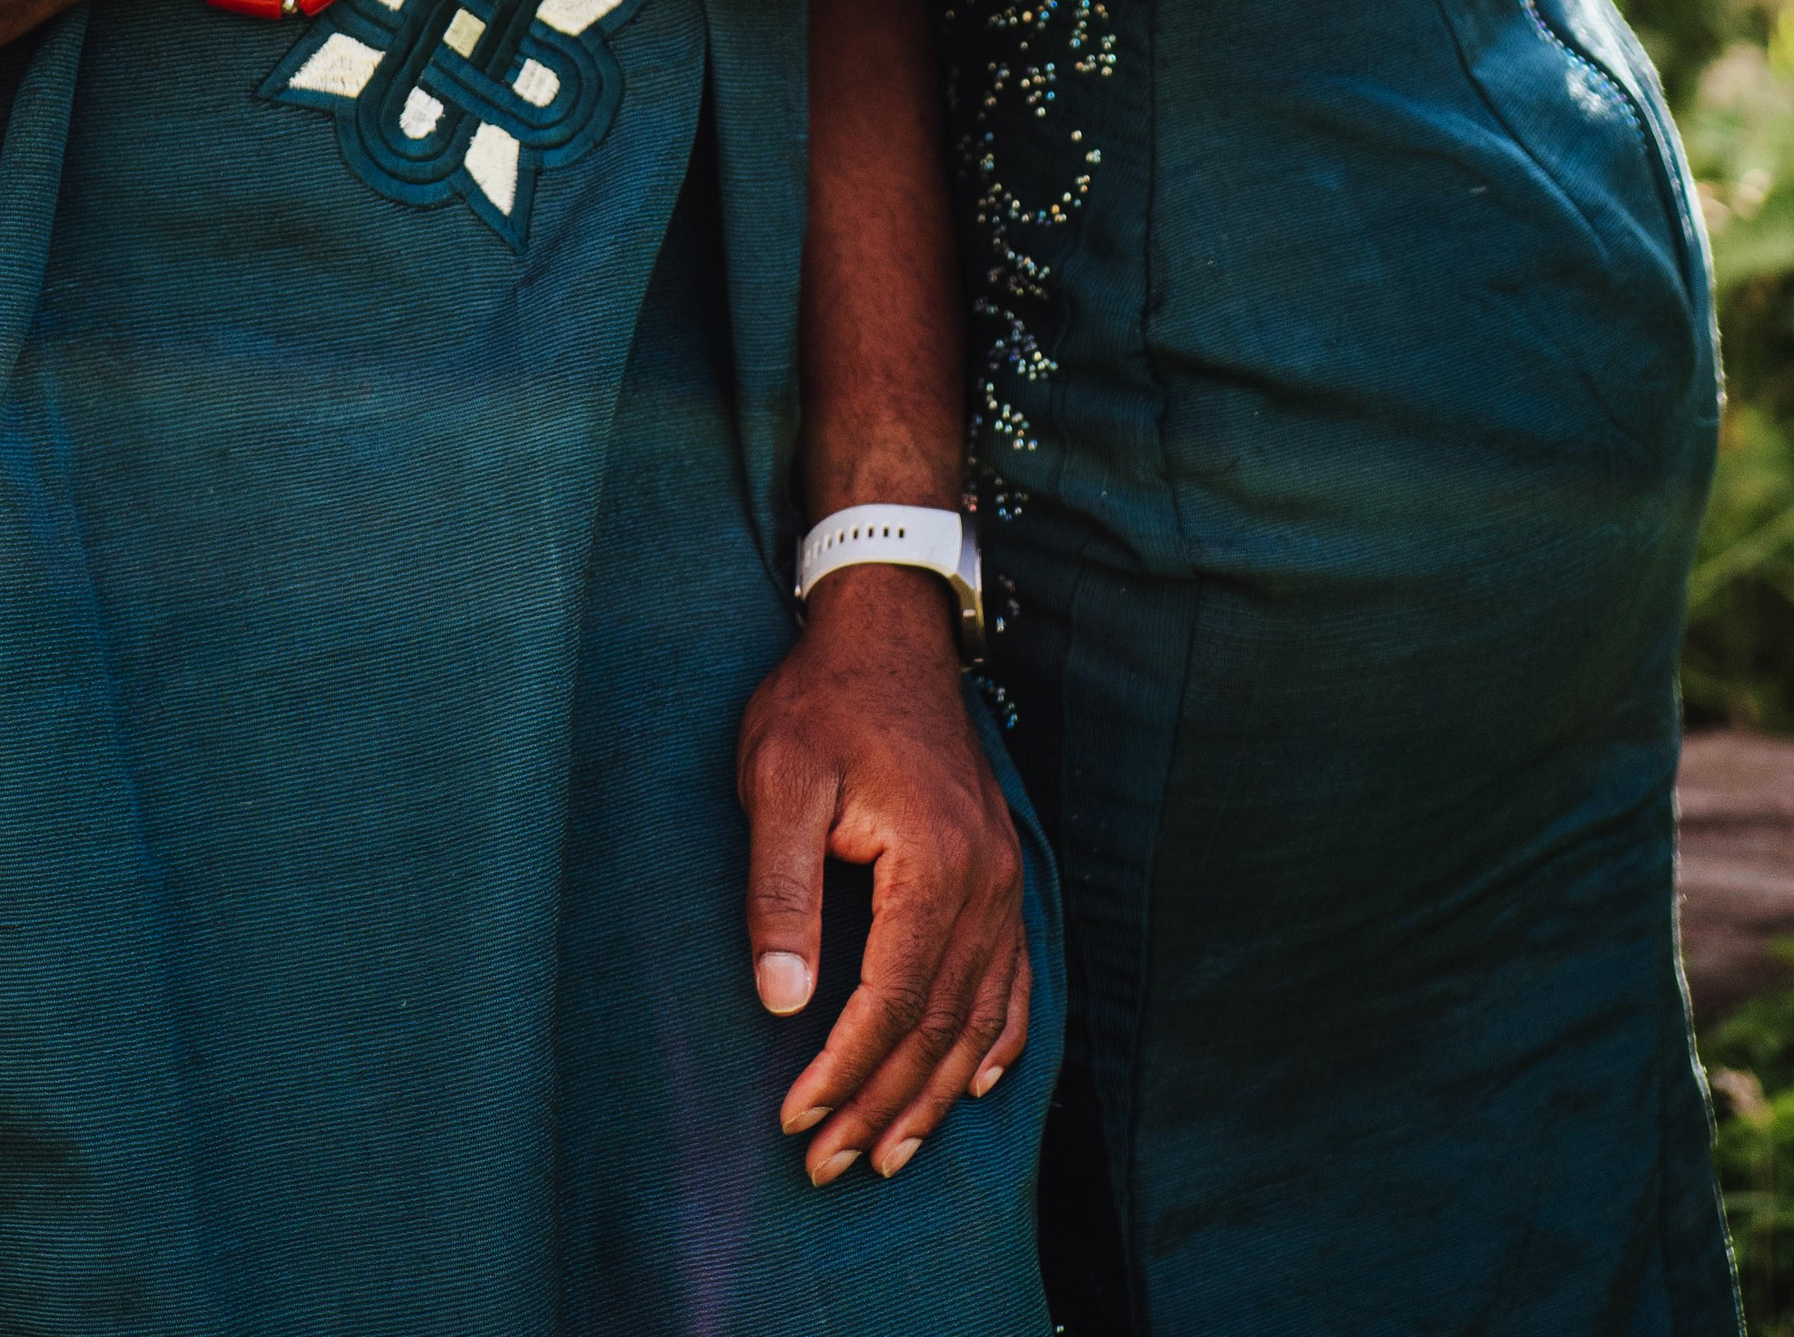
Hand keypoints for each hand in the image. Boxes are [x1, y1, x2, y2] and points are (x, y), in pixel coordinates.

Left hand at [739, 566, 1030, 1186]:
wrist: (887, 630)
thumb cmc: (822, 701)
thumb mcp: (780, 780)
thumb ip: (783, 890)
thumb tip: (783, 1001)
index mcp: (933, 862)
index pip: (894, 1002)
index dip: (845, 1072)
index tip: (795, 1120)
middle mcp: (985, 881)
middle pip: (940, 1025)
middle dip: (884, 1105)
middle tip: (830, 1165)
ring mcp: (1003, 877)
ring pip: (979, 1015)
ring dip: (936, 1093)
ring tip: (890, 1152)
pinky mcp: (1002, 869)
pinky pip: (1013, 976)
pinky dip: (997, 1039)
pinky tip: (976, 1081)